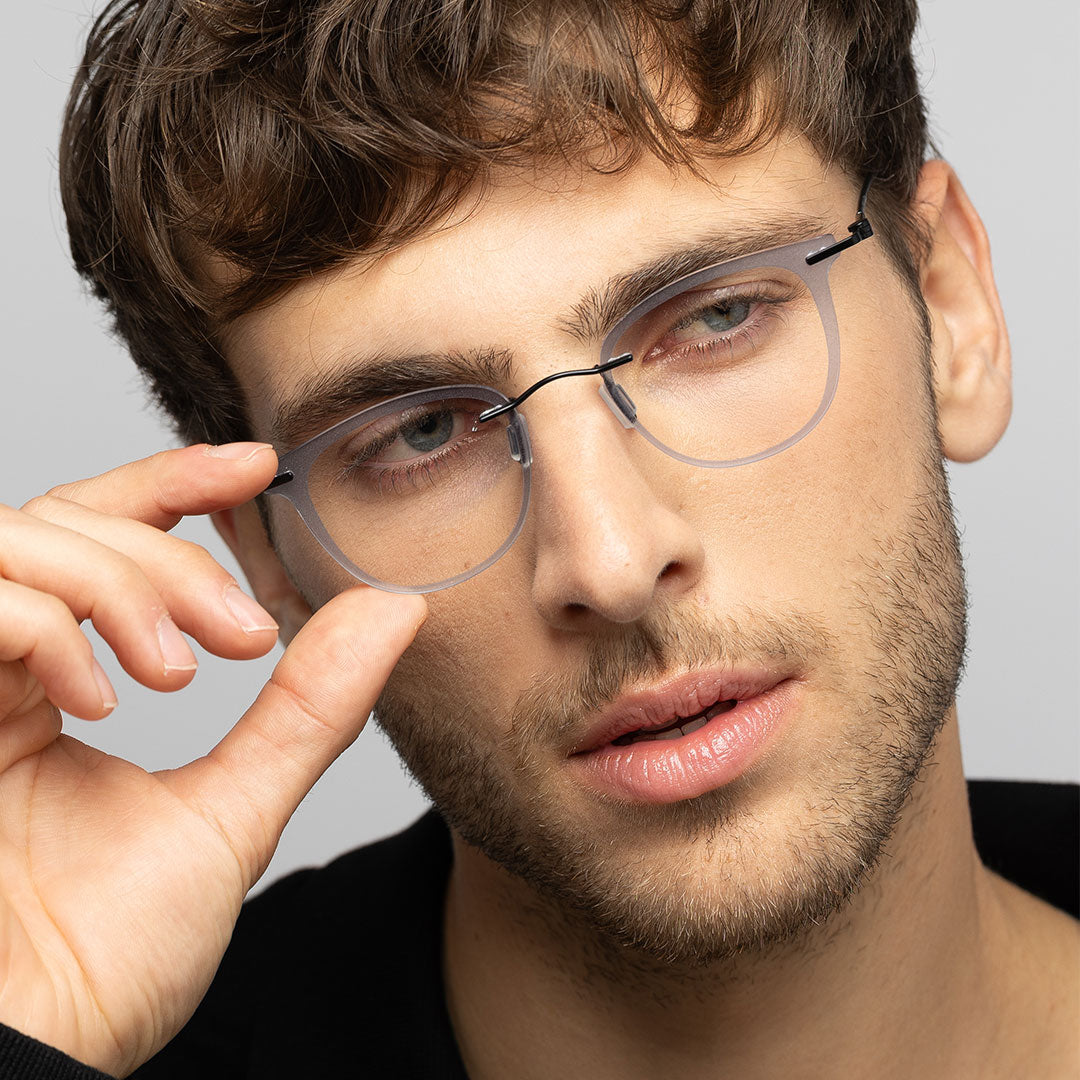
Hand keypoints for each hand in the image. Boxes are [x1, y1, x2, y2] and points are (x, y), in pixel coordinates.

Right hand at [0, 444, 425, 1074]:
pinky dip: (48, 625)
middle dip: (168, 556)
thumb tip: (393, 613)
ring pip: (19, 538)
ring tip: (182, 673)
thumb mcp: (232, 811)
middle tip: (244, 635)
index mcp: (60, 688)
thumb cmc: (108, 958)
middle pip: (67, 522)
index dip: (173, 482)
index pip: (104, 536)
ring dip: (121, 585)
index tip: (257, 466)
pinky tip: (102, 698)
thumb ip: (306, 710)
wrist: (34, 1059)